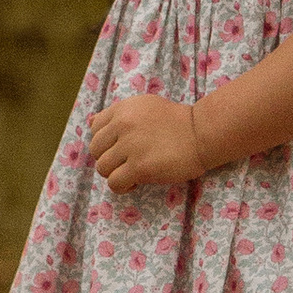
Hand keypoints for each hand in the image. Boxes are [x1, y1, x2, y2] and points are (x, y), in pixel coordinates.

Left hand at [87, 93, 206, 190]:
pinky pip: (115, 183)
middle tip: (127, 161)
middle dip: (109, 158)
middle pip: (96, 150)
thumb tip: (90, 122)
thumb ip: (118, 114)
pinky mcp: (139, 167)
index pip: (95, 128)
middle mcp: (122, 125)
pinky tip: (136, 181)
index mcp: (122, 109)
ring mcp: (130, 147)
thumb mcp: (144, 106)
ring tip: (133, 172)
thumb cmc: (176, 121)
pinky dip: (123, 186)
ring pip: (103, 168)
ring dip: (116, 173)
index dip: (106, 141)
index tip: (120, 146)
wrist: (202, 134)